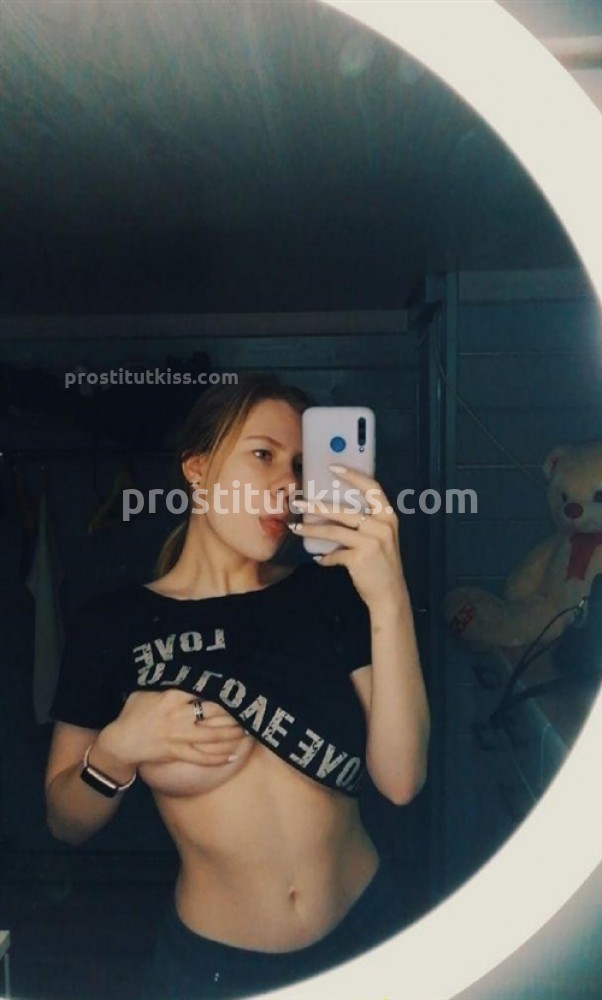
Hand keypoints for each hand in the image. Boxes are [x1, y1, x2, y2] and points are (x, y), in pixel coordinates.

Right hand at [95, 690, 249, 770]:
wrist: (121, 742)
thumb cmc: (132, 713)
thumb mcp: (144, 691)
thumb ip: (162, 682)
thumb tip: (178, 668)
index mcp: (171, 697)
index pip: (200, 690)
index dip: (219, 689)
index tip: (233, 687)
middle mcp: (178, 717)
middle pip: (212, 713)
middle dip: (232, 713)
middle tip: (247, 709)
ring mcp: (179, 737)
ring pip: (212, 737)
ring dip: (231, 734)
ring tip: (246, 731)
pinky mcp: (178, 754)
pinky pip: (203, 757)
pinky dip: (219, 758)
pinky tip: (233, 755)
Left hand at [290, 465, 407, 611]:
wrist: (390, 594)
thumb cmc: (382, 565)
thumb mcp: (382, 538)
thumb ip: (366, 523)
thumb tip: (332, 510)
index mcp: (388, 517)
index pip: (372, 488)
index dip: (353, 476)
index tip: (333, 467)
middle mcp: (382, 526)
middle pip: (344, 510)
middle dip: (317, 506)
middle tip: (299, 503)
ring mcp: (372, 542)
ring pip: (334, 530)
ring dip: (311, 530)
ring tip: (295, 528)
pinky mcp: (360, 558)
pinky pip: (334, 553)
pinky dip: (324, 557)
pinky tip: (318, 558)